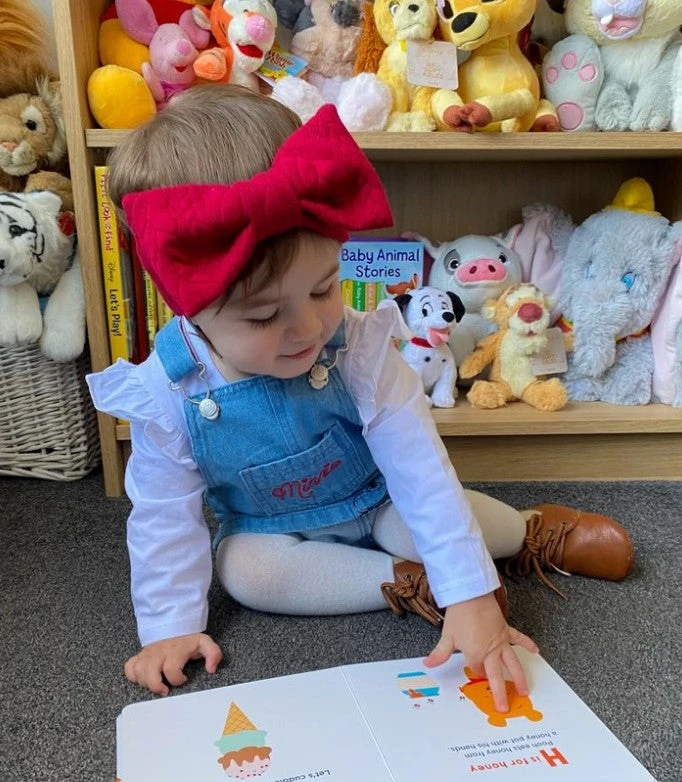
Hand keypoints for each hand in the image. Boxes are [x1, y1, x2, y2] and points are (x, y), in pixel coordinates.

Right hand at [124, 632, 222, 695]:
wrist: (173, 624)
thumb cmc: (188, 638)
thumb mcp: (204, 643)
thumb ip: (213, 655)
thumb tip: (211, 669)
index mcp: (175, 651)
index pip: (172, 670)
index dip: (178, 680)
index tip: (185, 679)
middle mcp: (159, 653)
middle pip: (150, 673)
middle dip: (156, 686)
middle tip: (165, 689)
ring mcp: (147, 654)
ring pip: (138, 672)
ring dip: (145, 683)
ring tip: (157, 684)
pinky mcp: (140, 655)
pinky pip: (130, 667)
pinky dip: (133, 675)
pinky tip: (142, 678)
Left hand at [422, 592, 537, 711]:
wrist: (470, 594)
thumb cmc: (458, 614)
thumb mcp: (447, 636)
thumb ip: (440, 654)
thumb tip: (427, 664)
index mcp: (475, 654)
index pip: (476, 670)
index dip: (474, 671)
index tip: (473, 671)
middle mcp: (490, 651)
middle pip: (496, 675)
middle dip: (500, 693)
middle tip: (504, 708)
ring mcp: (500, 641)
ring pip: (512, 663)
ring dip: (519, 678)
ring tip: (524, 692)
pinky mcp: (506, 630)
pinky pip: (519, 639)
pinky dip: (528, 644)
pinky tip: (535, 651)